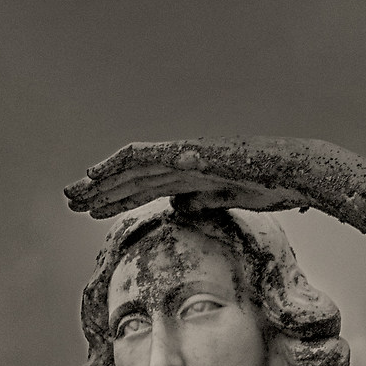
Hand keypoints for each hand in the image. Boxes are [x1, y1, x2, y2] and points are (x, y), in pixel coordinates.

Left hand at [64, 136, 317, 220]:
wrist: (297, 171)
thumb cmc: (272, 185)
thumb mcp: (226, 200)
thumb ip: (199, 200)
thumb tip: (175, 207)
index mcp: (190, 174)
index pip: (144, 187)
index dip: (115, 198)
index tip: (90, 212)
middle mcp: (183, 161)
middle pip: (132, 175)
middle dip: (99, 188)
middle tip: (68, 200)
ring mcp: (186, 154)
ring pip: (133, 167)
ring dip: (102, 181)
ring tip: (74, 193)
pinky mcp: (192, 153)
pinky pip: (150, 157)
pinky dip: (122, 164)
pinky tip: (99, 173)